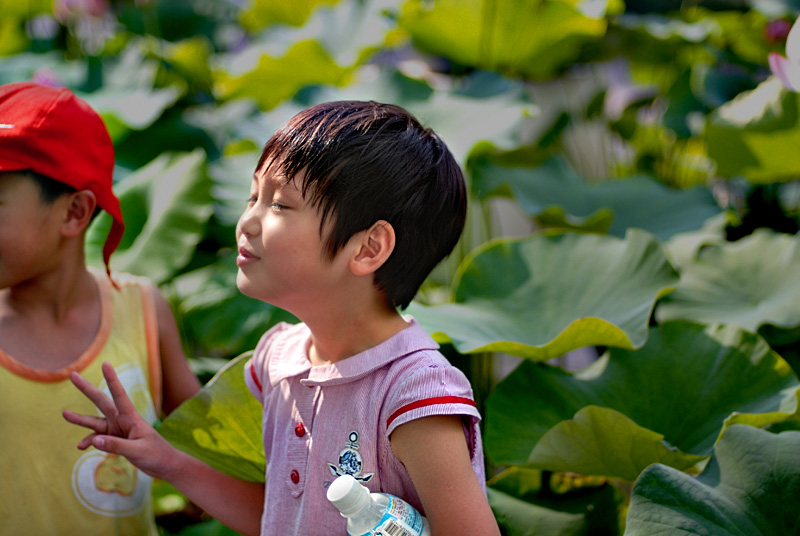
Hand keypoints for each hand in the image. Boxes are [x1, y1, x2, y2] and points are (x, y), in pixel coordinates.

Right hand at [63, 361, 174, 478]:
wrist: (164, 465)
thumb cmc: (156, 454)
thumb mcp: (136, 450)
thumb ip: (115, 446)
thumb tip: (93, 441)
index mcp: (131, 417)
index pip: (119, 395)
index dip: (112, 379)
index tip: (105, 363)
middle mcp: (122, 420)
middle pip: (102, 402)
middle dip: (87, 389)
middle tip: (73, 375)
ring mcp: (117, 430)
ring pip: (95, 422)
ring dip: (80, 419)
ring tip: (65, 414)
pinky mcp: (115, 440)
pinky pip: (98, 439)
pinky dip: (90, 442)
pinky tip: (80, 447)